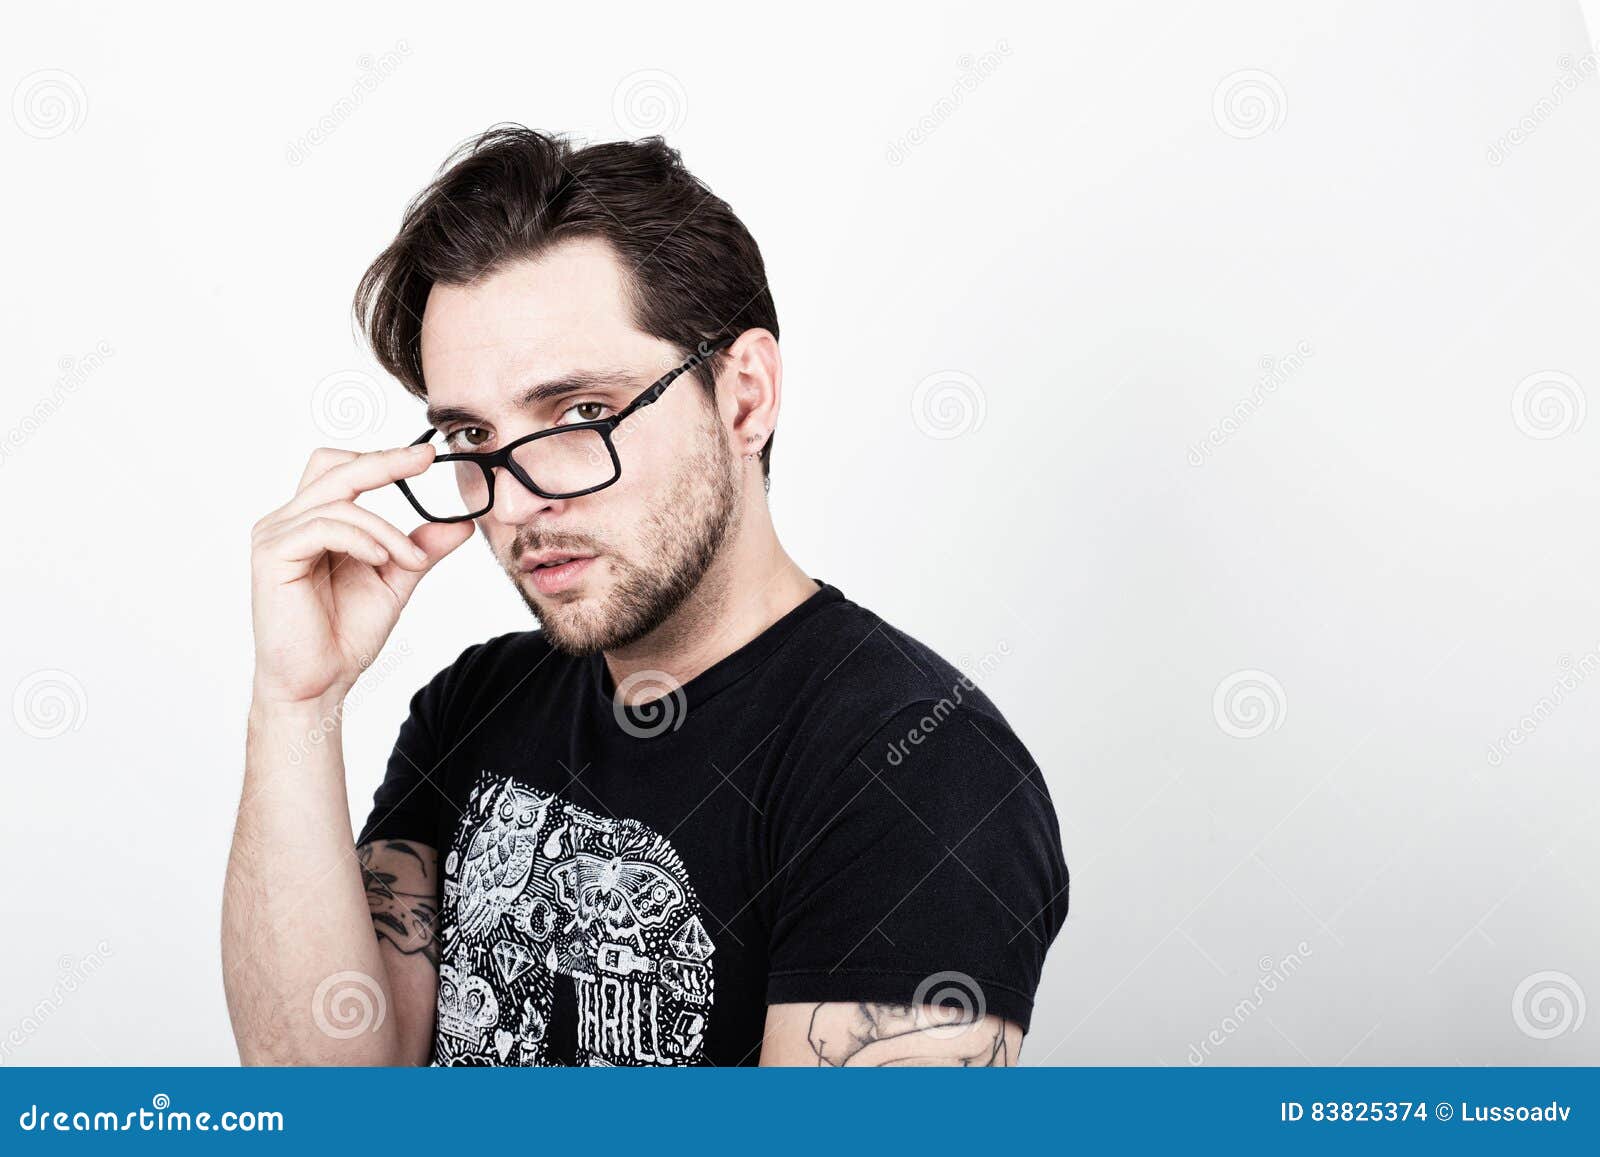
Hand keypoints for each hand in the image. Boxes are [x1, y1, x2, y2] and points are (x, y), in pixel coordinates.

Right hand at [249, 444, 473, 706]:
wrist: (320, 683)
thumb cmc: (344, 635)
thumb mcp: (395, 580)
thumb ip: (421, 548)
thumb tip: (462, 524)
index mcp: (313, 521)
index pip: (342, 469)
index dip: (381, 458)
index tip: (425, 455)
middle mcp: (288, 521)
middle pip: (334, 467)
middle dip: (384, 462)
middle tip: (424, 460)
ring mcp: (275, 535)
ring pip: (339, 500)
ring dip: (386, 528)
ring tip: (412, 560)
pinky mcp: (272, 555)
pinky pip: (324, 526)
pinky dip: (362, 538)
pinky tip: (381, 560)